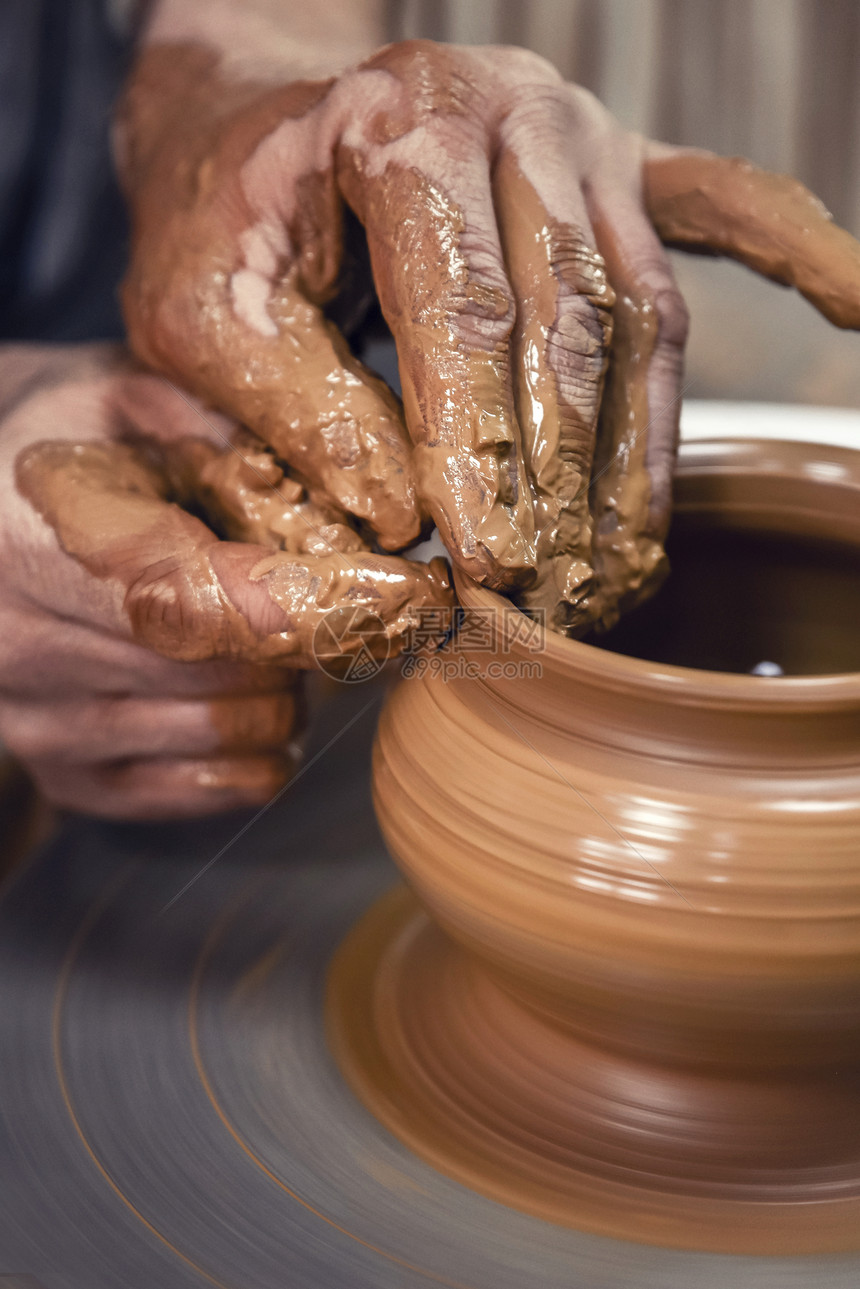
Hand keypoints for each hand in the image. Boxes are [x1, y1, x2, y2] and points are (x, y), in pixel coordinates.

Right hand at [0, 344, 449, 817]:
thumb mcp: (137, 391)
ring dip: (282, 689)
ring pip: (223, 734)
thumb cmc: (70, 434)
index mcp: (25, 541)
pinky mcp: (66, 777)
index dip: (308, 604)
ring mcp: (34, 723)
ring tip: (267, 630)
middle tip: (324, 590)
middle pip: (220, 675)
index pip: (189, 601)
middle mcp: (16, 645)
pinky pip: (203, 789)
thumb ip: (232, 436)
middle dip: (302, 636)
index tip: (404, 593)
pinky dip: (254, 750)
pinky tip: (248, 693)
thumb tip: (360, 507)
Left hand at [118, 37, 859, 631]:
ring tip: (631, 559)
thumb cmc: (222, 222)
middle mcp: (512, 114)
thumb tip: (400, 519)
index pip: (464, 314)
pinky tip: (855, 300)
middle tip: (561, 589)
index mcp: (400, 128)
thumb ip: (294, 410)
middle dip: (566, 472)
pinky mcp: (619, 163)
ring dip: (640, 446)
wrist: (250, 125)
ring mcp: (581, 135)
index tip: (486, 566)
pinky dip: (794, 255)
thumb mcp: (199, 317)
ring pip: (642, 306)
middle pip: (572, 316)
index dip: (479, 453)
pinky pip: (724, 209)